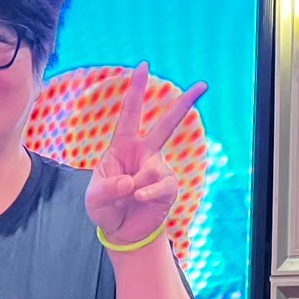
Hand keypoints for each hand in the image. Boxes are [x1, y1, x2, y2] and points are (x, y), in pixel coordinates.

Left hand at [85, 63, 206, 244]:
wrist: (121, 232)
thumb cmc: (105, 208)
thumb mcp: (95, 198)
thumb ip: (108, 188)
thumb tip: (131, 183)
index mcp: (123, 146)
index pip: (130, 114)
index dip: (135, 90)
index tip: (143, 66)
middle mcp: (144, 153)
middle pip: (166, 125)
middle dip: (184, 104)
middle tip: (202, 85)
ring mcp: (158, 169)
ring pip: (153, 168)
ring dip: (136, 185)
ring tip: (127, 197)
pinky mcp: (167, 187)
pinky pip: (159, 185)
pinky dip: (146, 193)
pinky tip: (138, 199)